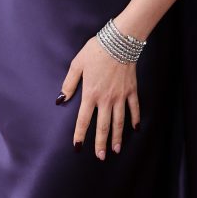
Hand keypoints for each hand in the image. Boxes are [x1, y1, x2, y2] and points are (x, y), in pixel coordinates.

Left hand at [57, 36, 140, 158]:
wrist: (119, 41)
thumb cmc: (96, 50)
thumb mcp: (77, 64)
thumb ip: (69, 83)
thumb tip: (61, 99)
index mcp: (90, 93)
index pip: (83, 120)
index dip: (80, 135)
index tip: (78, 147)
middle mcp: (106, 99)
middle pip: (103, 126)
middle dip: (101, 143)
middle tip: (100, 156)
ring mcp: (120, 96)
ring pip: (119, 121)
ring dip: (117, 137)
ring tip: (116, 150)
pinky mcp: (131, 90)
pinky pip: (134, 108)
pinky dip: (135, 119)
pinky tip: (135, 129)